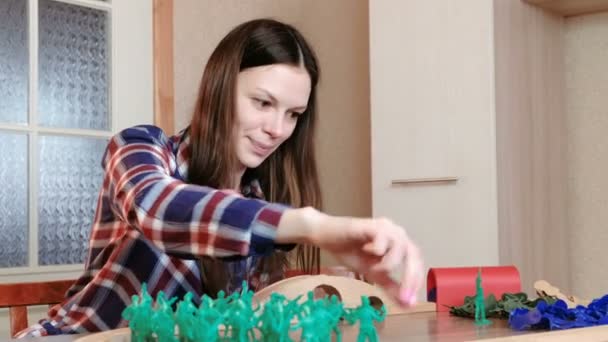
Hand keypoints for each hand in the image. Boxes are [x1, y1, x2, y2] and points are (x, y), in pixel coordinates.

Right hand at [309, 212, 423, 306]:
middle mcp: (395, 231)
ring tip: (371, 267)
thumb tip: (407, 305)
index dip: (416, 281)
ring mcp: (384, 226)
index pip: (416, 261)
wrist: (325, 235)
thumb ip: (390, 286)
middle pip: (413, 254)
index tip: (410, 301)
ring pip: (399, 248)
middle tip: (402, 296)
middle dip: (409, 277)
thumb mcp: (372, 273)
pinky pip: (382, 240)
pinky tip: (364, 249)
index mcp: (399, 242)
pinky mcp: (371, 224)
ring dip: (387, 264)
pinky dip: (375, 250)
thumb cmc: (349, 251)